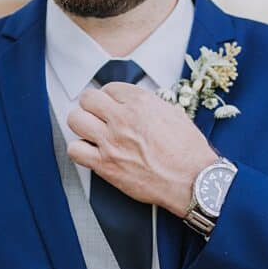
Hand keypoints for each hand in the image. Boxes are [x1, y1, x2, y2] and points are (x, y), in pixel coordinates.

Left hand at [67, 83, 216, 216]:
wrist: (192, 180)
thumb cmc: (188, 151)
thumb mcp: (173, 114)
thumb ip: (149, 105)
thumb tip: (134, 104)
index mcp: (141, 103)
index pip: (109, 88)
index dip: (110, 98)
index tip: (113, 106)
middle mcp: (122, 118)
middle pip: (87, 99)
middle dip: (92, 106)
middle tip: (98, 116)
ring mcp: (111, 142)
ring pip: (76, 120)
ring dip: (82, 124)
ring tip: (91, 132)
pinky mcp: (105, 165)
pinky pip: (75, 150)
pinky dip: (80, 150)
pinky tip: (90, 152)